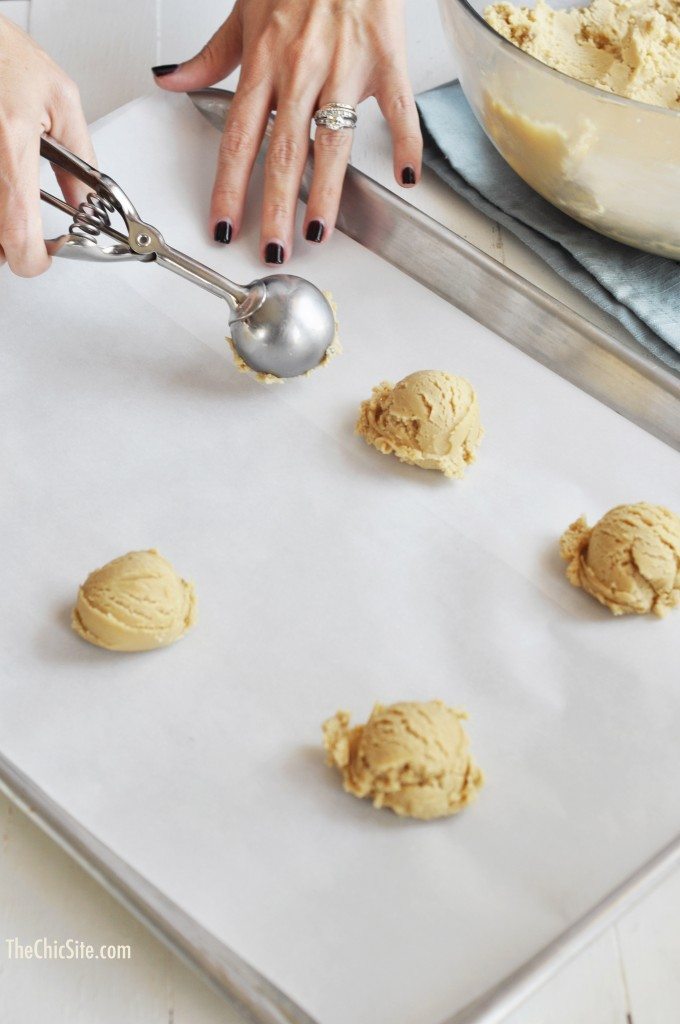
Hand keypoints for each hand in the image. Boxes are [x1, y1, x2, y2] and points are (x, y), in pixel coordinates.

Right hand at [0, 15, 94, 276]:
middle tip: (29, 231)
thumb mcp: (60, 100)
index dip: (33, 260)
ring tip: (14, 200)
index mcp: (10, 146)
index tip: (43, 257)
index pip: (18, 235)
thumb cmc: (3, 52)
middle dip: (13, 243)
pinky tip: (3, 185)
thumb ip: (81, 161)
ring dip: (1, 227)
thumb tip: (88, 204)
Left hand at [153, 0, 420, 263]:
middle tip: (272, 250)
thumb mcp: (244, 11)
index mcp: (264, 63)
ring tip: (319, 234)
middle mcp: (299, 71)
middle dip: (275, 207)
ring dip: (325, 194)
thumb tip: (172, 80)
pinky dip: (407, 142)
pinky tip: (406, 177)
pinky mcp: (385, 58)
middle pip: (282, 152)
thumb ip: (211, 56)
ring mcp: (343, 68)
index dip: (228, 186)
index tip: (224, 224)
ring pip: (331, 141)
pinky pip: (397, 107)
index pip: (237, 138)